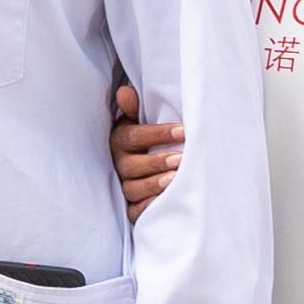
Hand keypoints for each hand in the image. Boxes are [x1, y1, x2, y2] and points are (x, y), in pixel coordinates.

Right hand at [106, 78, 188, 218]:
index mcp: (120, 141)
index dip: (157, 134)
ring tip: (176, 179)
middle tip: (181, 158)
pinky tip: (167, 202)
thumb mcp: (143, 121)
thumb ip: (136, 108)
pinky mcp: (132, 208)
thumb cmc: (153, 139)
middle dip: (157, 162)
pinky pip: (136, 211)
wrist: (155, 165)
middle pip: (131, 165)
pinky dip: (149, 207)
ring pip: (133, 189)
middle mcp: (120, 165)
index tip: (183, 131)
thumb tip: (125, 92)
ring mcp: (125, 186)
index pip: (134, 137)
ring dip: (154, 184)